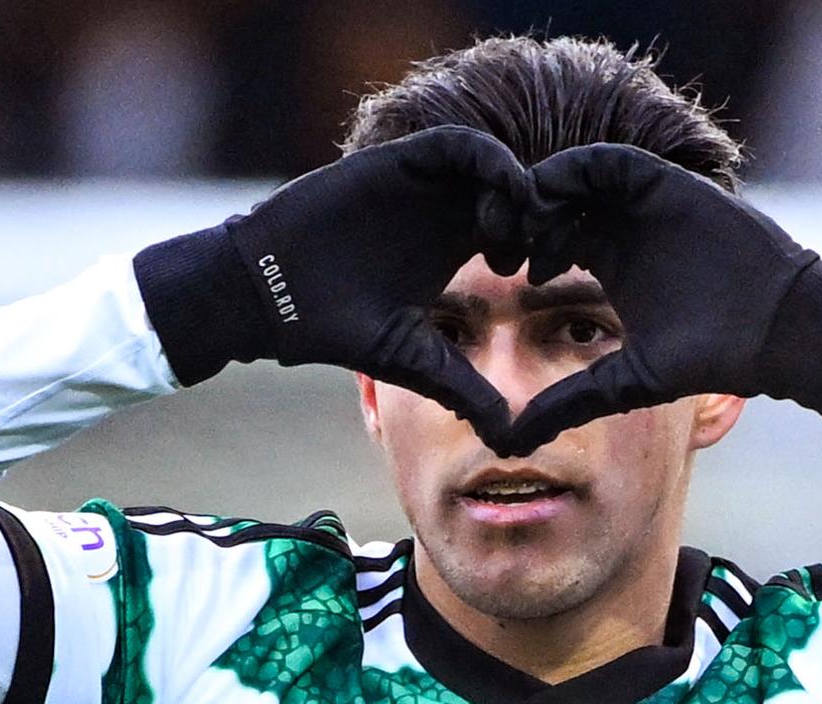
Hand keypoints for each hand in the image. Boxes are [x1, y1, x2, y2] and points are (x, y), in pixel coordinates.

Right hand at [134, 127, 528, 450]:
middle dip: (540, 217)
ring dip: (518, 189)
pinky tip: (498, 196)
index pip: (519, 232)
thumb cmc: (338, 330)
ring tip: (512, 232)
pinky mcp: (398, 163)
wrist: (272, 295)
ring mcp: (424, 186)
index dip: (545, 248)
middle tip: (542, 252)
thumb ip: (464, 390)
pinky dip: (490, 159)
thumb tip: (512, 441)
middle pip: (517, 194)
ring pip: (496, 164)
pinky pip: (459, 144)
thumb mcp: (416, 363)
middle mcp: (445, 214)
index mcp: (454, 251)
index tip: (550, 277)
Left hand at [505, 144, 821, 455]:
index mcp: (609, 265)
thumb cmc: (708, 358)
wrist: (776, 328)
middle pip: (551, 206)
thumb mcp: (624, 383)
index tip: (497, 278)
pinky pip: (605, 162)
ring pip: (571, 179)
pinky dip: (571, 170)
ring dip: (539, 194)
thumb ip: (570, 402)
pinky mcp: (663, 184)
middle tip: (497, 249)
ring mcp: (641, 205)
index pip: (546, 243)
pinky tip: (549, 198)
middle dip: (518, 221)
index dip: (516, 254)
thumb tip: (514, 442)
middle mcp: (620, 229)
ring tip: (522, 227)